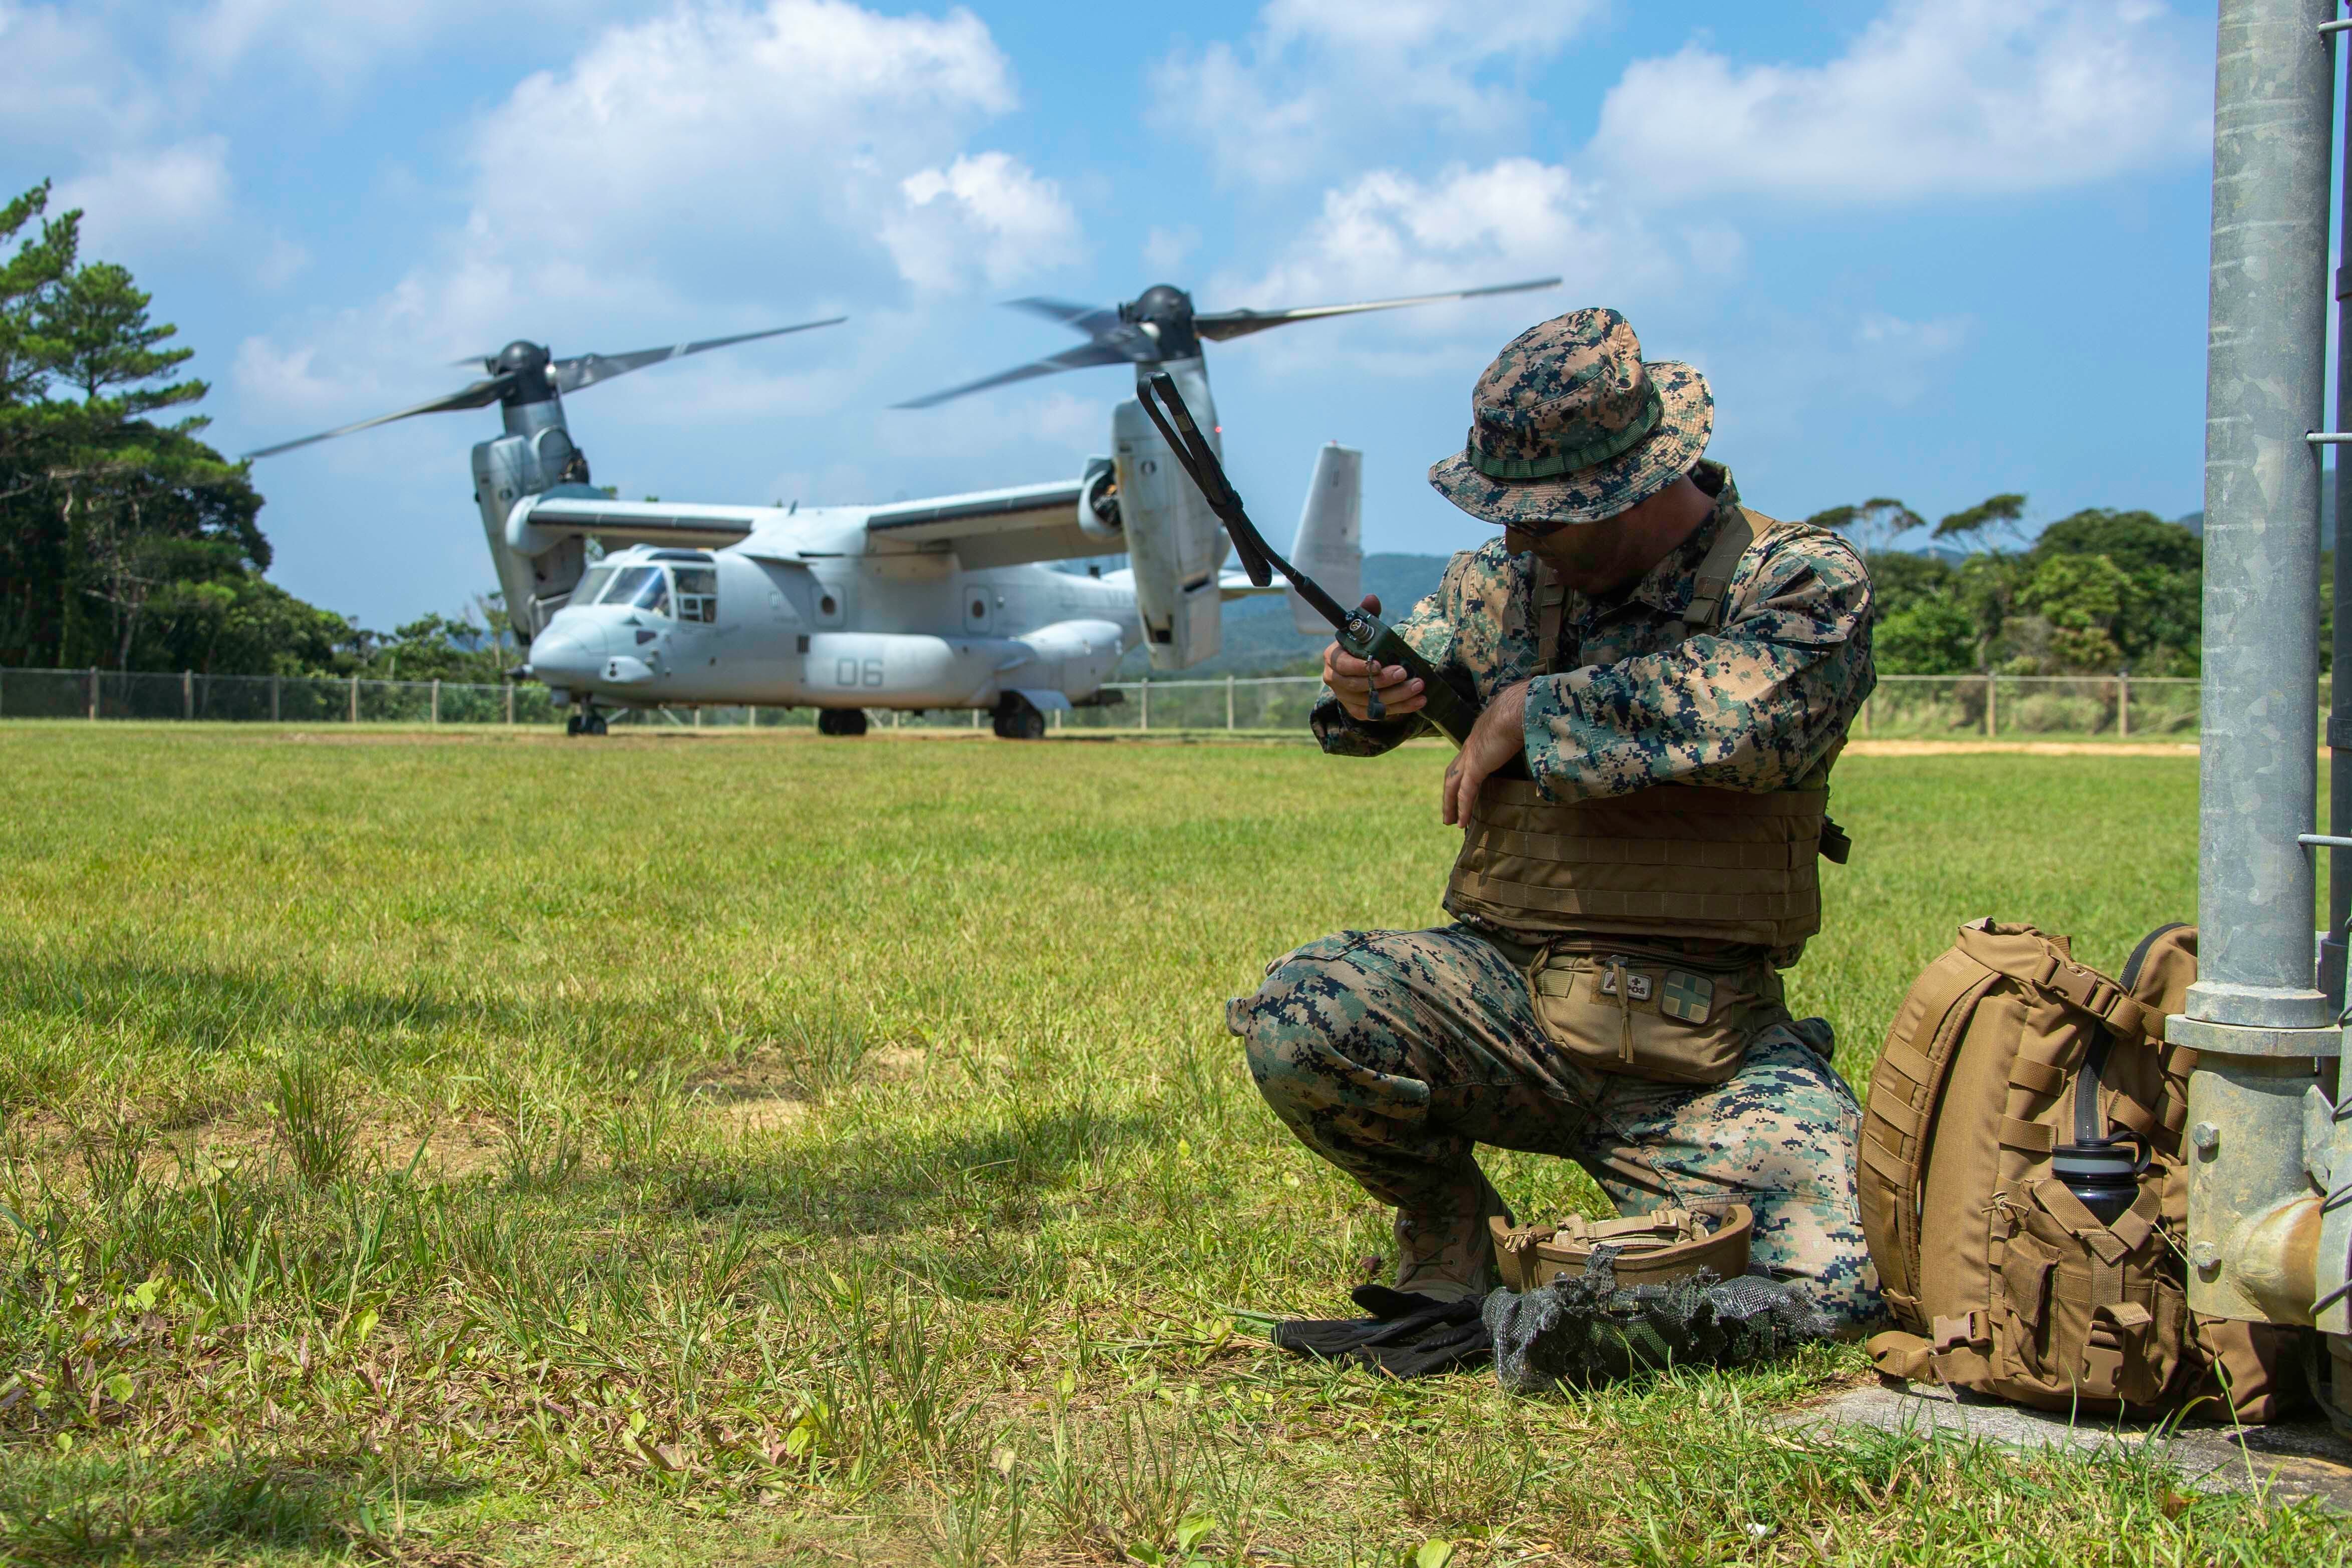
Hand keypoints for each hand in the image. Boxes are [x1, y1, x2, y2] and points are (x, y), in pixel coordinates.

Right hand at [1322, 595, 1425, 720]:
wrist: (1363, 669)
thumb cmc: (1364, 647)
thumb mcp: (1365, 630)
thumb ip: (1368, 615)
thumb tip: (1371, 598)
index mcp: (1333, 657)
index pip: (1342, 664)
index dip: (1359, 666)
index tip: (1378, 664)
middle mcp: (1334, 679)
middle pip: (1356, 685)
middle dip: (1382, 681)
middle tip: (1404, 672)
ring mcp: (1345, 697)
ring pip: (1369, 701)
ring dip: (1396, 695)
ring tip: (1418, 686)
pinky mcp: (1358, 711)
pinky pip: (1378, 713)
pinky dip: (1400, 708)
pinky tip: (1418, 701)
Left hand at [1443, 678, 1528, 825]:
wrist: (1518, 708)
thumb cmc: (1523, 714)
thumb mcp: (1518, 728)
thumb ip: (1520, 737)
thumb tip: (1536, 742)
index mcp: (1479, 738)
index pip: (1465, 760)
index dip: (1461, 774)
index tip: (1461, 788)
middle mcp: (1470, 748)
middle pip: (1452, 774)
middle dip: (1449, 793)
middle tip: (1448, 811)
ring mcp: (1470, 757)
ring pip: (1453, 786)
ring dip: (1450, 804)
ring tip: (1450, 822)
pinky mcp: (1476, 767)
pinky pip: (1465, 793)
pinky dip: (1463, 808)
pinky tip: (1462, 823)